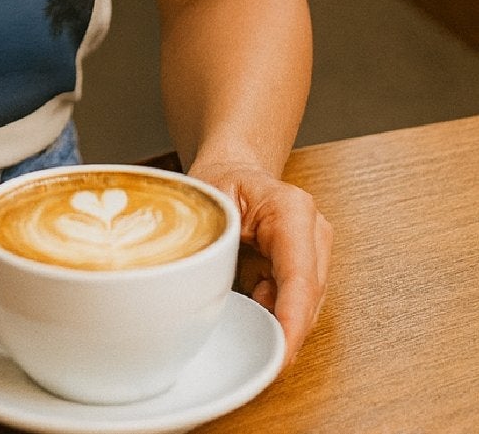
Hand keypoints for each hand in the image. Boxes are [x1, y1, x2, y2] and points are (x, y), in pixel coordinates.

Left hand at [188, 160, 331, 364]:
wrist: (235, 168)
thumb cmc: (221, 180)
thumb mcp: (208, 204)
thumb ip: (215, 245)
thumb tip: (209, 291)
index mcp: (292, 211)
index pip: (300, 280)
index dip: (291, 324)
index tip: (279, 357)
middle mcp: (314, 232)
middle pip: (308, 301)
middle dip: (283, 333)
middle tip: (249, 353)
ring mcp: (317, 251)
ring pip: (305, 308)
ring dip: (276, 322)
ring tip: (239, 306)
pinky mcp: (311, 268)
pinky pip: (297, 305)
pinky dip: (274, 314)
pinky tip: (249, 303)